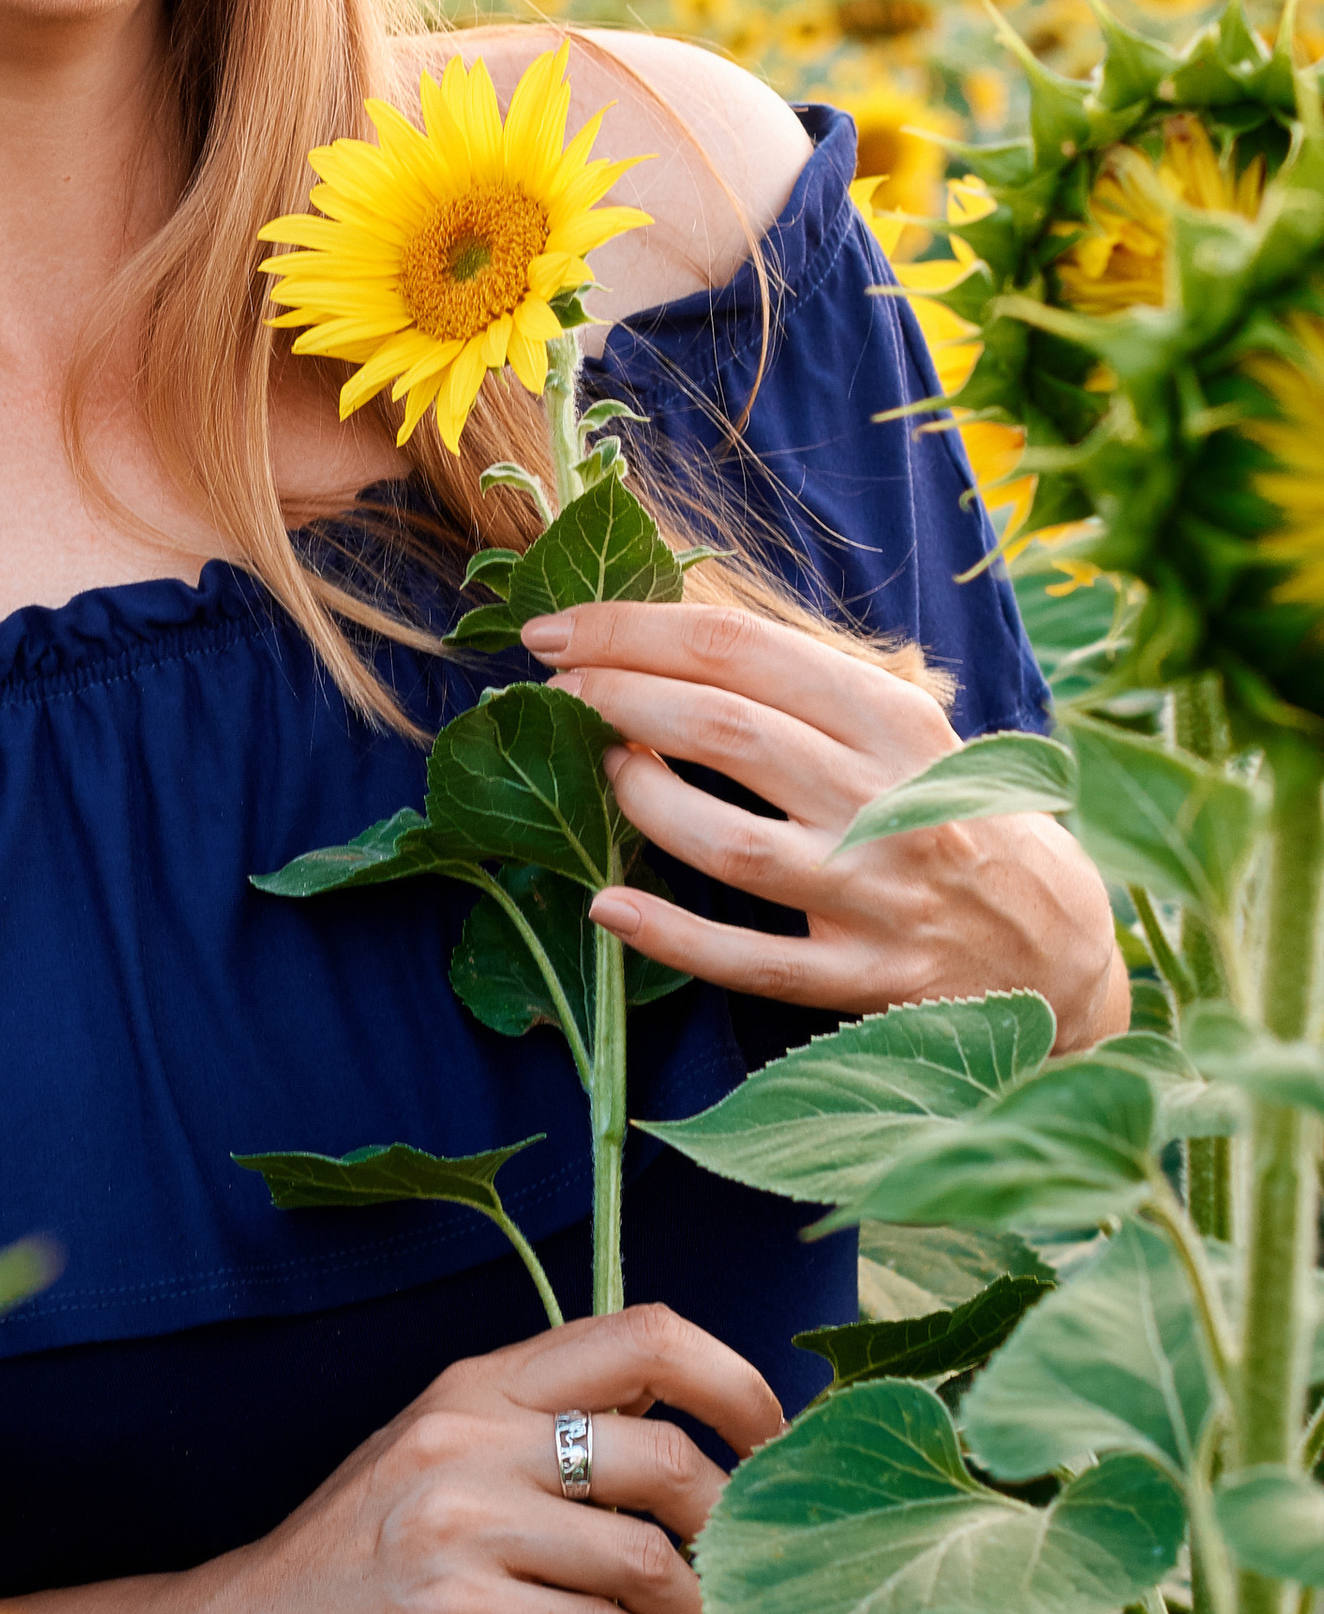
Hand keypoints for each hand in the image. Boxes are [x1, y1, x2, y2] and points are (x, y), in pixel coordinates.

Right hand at [4, 1302, 783, 1613]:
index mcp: (479, 1381)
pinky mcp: (451, 1613)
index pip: (647, 1332)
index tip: (780, 1446)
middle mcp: (470, 1432)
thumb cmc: (358, 1560)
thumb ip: (544, 1435)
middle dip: (740, 1532)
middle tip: (763, 1583)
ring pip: (647, 1554)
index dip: (740, 1383)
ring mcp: (456, 1521)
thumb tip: (696, 1451)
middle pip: (668, 1455)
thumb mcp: (442, 1458)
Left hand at [520, 600, 1127, 1052]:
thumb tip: (662, 638)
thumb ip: (807, 692)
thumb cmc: (957, 818)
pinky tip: (606, 907)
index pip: (746, 652)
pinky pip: (752, 960)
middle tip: (550, 688)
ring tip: (596, 769)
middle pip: (727, 731)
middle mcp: (890, 801)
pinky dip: (671, 934)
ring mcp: (876, 897)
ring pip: (731, 843)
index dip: (636, 631)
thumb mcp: (910, 733)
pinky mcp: (866, 983)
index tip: (559, 630)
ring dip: (642, 799)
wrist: (1061, 949)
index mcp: (898, 722)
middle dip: (618, 696)